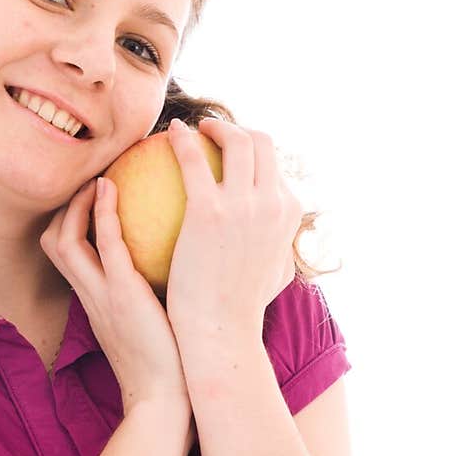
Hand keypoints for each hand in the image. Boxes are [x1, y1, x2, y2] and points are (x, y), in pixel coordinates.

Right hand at [39, 175, 190, 417]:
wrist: (166, 401)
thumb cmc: (169, 368)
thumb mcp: (151, 327)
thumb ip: (151, 300)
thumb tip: (180, 269)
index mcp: (96, 304)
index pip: (67, 257)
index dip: (70, 225)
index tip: (93, 201)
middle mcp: (90, 296)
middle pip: (52, 244)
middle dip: (61, 210)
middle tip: (89, 182)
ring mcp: (102, 294)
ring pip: (64, 240)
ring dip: (75, 205)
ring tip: (98, 178)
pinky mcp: (121, 293)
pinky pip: (104, 244)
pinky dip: (102, 212)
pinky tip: (113, 187)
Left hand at [163, 117, 301, 343]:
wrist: (220, 330)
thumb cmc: (240, 309)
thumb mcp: (275, 273)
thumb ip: (280, 247)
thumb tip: (278, 236)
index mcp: (289, 213)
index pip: (275, 165)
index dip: (253, 150)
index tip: (229, 150)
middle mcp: (273, 202)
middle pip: (261, 141)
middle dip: (237, 128)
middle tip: (211, 132)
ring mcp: (243, 204)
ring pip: (234, 140)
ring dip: (212, 126)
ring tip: (189, 129)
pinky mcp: (209, 210)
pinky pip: (192, 159)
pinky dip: (182, 140)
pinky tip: (166, 136)